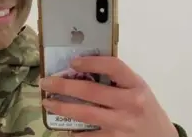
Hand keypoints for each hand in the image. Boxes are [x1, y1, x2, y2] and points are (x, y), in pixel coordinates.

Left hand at [40, 56, 177, 136]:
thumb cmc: (145, 109)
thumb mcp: (138, 89)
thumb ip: (117, 79)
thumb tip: (81, 68)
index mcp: (136, 85)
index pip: (114, 67)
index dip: (91, 62)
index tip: (72, 61)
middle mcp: (130, 103)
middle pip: (91, 91)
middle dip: (63, 86)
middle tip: (46, 83)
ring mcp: (122, 124)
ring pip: (85, 114)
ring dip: (62, 108)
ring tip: (47, 103)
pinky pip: (88, 136)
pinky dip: (73, 131)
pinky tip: (63, 127)